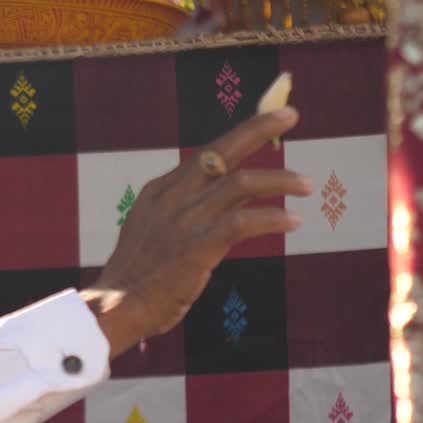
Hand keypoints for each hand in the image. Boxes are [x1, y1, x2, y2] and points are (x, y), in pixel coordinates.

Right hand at [84, 107, 311, 354]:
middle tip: (290, 114)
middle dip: (258, 129)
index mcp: (160, 190)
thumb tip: (222, 202)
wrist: (116, 307)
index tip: (268, 122)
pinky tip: (292, 221)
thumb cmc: (137, 276)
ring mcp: (185, 220)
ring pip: (241, 184)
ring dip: (279, 181)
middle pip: (221, 151)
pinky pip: (244, 222)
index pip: (206, 154)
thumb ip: (182, 211)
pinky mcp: (198, 246)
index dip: (239, 135)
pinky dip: (272, 218)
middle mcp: (172, 197)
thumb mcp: (151, 229)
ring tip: (305, 186)